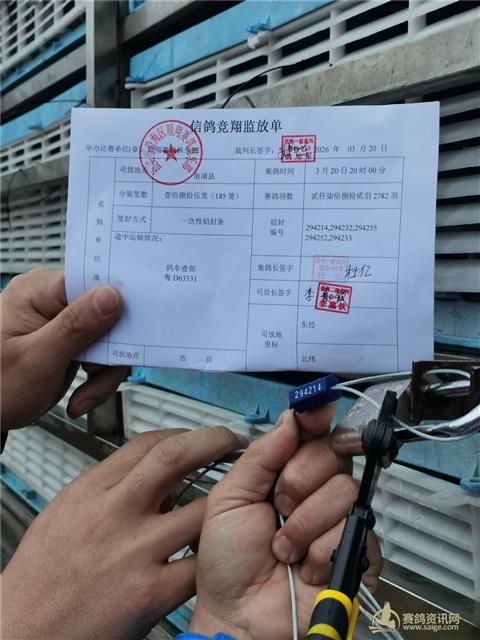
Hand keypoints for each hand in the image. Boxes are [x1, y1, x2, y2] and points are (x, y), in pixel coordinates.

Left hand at [1, 269, 126, 429]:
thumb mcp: (37, 360)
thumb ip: (76, 326)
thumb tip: (111, 295)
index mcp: (37, 291)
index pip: (91, 284)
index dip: (115, 307)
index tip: (124, 337)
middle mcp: (49, 300)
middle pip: (106, 314)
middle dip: (108, 354)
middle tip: (98, 378)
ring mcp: (61, 321)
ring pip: (108, 337)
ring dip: (104, 372)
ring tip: (86, 395)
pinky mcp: (69, 340)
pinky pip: (100, 351)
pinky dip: (98, 377)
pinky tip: (82, 394)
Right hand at [1, 426, 245, 639]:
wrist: (26, 630)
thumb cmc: (42, 575)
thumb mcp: (66, 511)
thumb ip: (106, 485)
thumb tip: (144, 466)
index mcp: (91, 490)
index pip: (147, 442)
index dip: (183, 433)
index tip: (200, 436)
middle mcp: (113, 514)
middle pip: (175, 457)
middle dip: (213, 441)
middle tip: (231, 443)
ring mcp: (134, 553)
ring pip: (201, 509)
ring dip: (223, 503)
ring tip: (232, 501)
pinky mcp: (150, 594)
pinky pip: (199, 564)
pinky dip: (211, 555)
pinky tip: (215, 552)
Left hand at [190, 409, 380, 639]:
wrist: (237, 614)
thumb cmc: (227, 560)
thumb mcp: (230, 498)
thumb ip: (260, 456)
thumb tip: (292, 419)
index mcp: (285, 472)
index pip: (311, 433)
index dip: (314, 418)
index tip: (312, 411)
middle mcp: (315, 490)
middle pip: (331, 453)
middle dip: (298, 480)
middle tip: (277, 505)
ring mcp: (337, 520)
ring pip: (343, 490)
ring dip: (304, 523)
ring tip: (284, 548)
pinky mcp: (356, 551)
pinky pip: (354, 529)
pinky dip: (321, 550)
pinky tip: (304, 566)